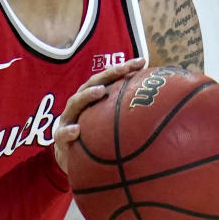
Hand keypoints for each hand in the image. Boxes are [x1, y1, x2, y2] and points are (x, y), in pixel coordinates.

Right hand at [52, 57, 146, 173]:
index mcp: (91, 98)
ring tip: (100, 91)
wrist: (68, 157)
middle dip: (107, 74)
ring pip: (75, 103)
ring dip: (87, 95)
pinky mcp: (60, 138)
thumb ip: (123, 114)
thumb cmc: (92, 136)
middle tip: (123, 69)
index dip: (124, 69)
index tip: (142, 61)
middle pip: (92, 84)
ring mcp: (68, 119)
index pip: (108, 79)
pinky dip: (68, 131)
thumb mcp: (107, 123)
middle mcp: (79, 104)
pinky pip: (62, 134)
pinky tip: (77, 131)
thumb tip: (158, 108)